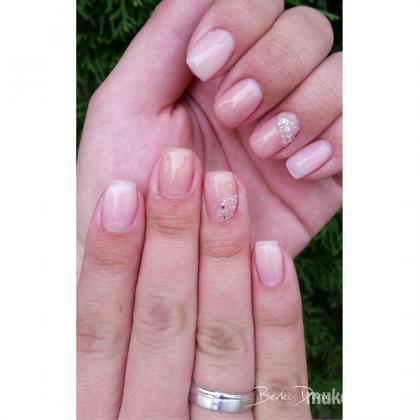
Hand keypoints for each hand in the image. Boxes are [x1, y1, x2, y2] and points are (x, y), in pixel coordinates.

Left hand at [77, 0, 341, 267]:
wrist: (152, 259)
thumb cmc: (127, 184)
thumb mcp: (127, 107)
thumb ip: (162, 41)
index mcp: (216, 68)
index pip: (258, 5)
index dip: (243, 20)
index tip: (206, 65)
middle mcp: (261, 92)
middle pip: (307, 31)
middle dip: (274, 66)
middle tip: (234, 113)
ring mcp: (295, 131)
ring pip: (342, 75)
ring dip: (306, 105)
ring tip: (265, 149)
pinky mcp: (323, 174)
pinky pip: (362, 132)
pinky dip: (340, 139)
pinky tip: (299, 167)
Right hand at [78, 148, 310, 418]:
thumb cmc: (138, 394)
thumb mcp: (109, 374)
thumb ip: (107, 325)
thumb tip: (94, 244)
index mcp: (96, 411)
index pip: (96, 332)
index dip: (107, 260)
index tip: (120, 194)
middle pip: (161, 327)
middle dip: (170, 242)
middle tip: (179, 171)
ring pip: (220, 346)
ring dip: (223, 263)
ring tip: (225, 192)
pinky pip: (277, 383)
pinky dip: (276, 319)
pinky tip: (272, 257)